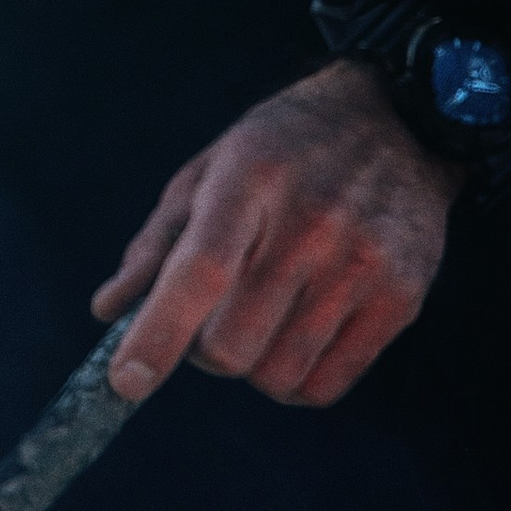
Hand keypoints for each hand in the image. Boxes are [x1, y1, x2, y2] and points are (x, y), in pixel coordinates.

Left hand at [90, 61, 460, 409]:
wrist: (398, 124)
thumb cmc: (284, 151)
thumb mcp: (209, 171)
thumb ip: (156, 243)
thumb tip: (109, 313)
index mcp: (249, 182)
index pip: (199, 273)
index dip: (157, 336)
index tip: (125, 382)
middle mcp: (311, 225)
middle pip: (230, 346)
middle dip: (203, 350)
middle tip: (210, 319)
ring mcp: (362, 265)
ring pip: (275, 376)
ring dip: (251, 366)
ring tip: (260, 320)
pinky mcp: (401, 300)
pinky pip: (325, 387)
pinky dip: (295, 381)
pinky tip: (295, 338)